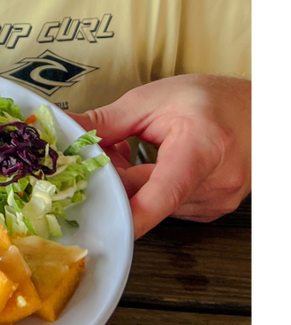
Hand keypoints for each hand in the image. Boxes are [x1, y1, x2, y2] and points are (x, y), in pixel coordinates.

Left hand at [71, 75, 250, 238]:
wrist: (259, 111)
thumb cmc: (211, 100)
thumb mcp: (153, 99)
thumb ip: (105, 121)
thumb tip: (64, 130)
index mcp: (201, 150)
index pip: (162, 194)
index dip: (130, 214)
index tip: (102, 225)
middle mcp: (214, 185)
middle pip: (144, 196)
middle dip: (111, 176)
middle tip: (101, 148)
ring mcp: (215, 203)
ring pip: (150, 203)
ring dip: (129, 182)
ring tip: (132, 149)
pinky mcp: (210, 211)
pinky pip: (164, 206)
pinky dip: (147, 189)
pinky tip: (149, 164)